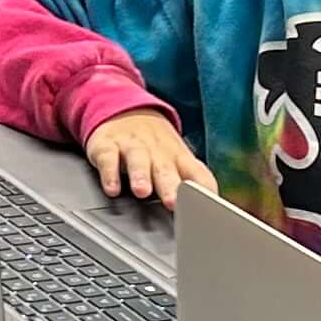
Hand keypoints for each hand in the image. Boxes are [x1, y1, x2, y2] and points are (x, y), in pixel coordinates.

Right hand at [84, 109, 210, 209]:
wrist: (126, 110)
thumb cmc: (156, 145)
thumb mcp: (178, 160)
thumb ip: (193, 183)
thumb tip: (211, 210)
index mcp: (180, 158)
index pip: (198, 175)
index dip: (204, 191)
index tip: (206, 209)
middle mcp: (158, 152)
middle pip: (166, 169)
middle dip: (170, 186)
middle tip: (173, 203)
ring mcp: (133, 147)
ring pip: (139, 160)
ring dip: (140, 175)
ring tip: (141, 192)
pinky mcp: (108, 146)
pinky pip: (109, 159)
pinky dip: (110, 174)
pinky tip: (112, 188)